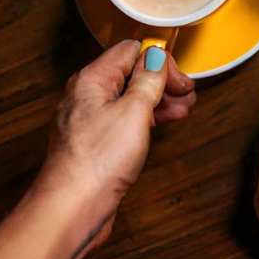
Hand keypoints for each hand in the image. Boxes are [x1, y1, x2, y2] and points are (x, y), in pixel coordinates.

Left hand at [36, 41, 195, 241]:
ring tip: (182, 107)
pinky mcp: (95, 143)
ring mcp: (90, 120)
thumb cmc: (95, 163)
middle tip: (185, 92)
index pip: (130, 51)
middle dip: (161, 80)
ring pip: (128, 97)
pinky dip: (146, 117)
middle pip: (130, 73)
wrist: (72, 208)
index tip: (178, 78)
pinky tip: (162, 122)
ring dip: (158, 99)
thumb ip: (148, 80)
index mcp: (92, 80)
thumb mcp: (134, 111)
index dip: (159, 60)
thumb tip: (156, 56)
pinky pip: (123, 119)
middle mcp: (86, 96)